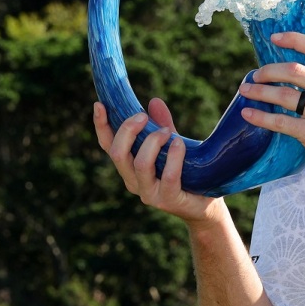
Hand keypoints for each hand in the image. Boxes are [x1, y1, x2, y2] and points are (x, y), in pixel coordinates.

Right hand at [93, 98, 224, 226]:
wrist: (204, 204)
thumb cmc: (186, 173)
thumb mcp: (172, 145)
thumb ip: (162, 125)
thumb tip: (154, 101)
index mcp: (129, 167)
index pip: (108, 146)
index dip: (101, 126)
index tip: (100, 104)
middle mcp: (133, 181)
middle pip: (118, 153)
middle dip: (128, 130)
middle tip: (143, 116)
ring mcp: (149, 193)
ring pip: (140, 164)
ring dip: (153, 142)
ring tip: (167, 131)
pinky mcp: (168, 200)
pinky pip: (168, 177)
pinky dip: (173, 158)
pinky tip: (178, 144)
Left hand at [238, 32, 304, 188]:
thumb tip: (291, 67)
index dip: (293, 39)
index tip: (274, 38)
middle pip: (293, 71)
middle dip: (269, 71)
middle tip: (256, 75)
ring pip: (283, 95)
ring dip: (260, 91)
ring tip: (246, 90)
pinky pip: (280, 122)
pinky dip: (261, 116)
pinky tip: (248, 113)